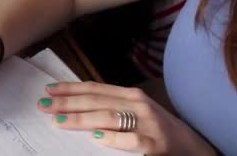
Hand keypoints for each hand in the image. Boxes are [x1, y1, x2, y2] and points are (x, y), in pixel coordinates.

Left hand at [37, 82, 215, 154]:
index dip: (70, 88)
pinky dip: (112, 138)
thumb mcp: (135, 112)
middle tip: (43, 105)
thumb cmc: (157, 129)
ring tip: (59, 121)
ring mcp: (148, 124)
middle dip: (67, 103)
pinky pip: (130, 139)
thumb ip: (110, 106)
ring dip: (81, 119)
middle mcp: (138, 105)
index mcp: (131, 95)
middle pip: (96, 101)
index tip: (47, 90)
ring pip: (108, 117)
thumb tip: (74, 106)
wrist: (193, 148)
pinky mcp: (155, 144)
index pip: (95, 88)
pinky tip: (95, 138)